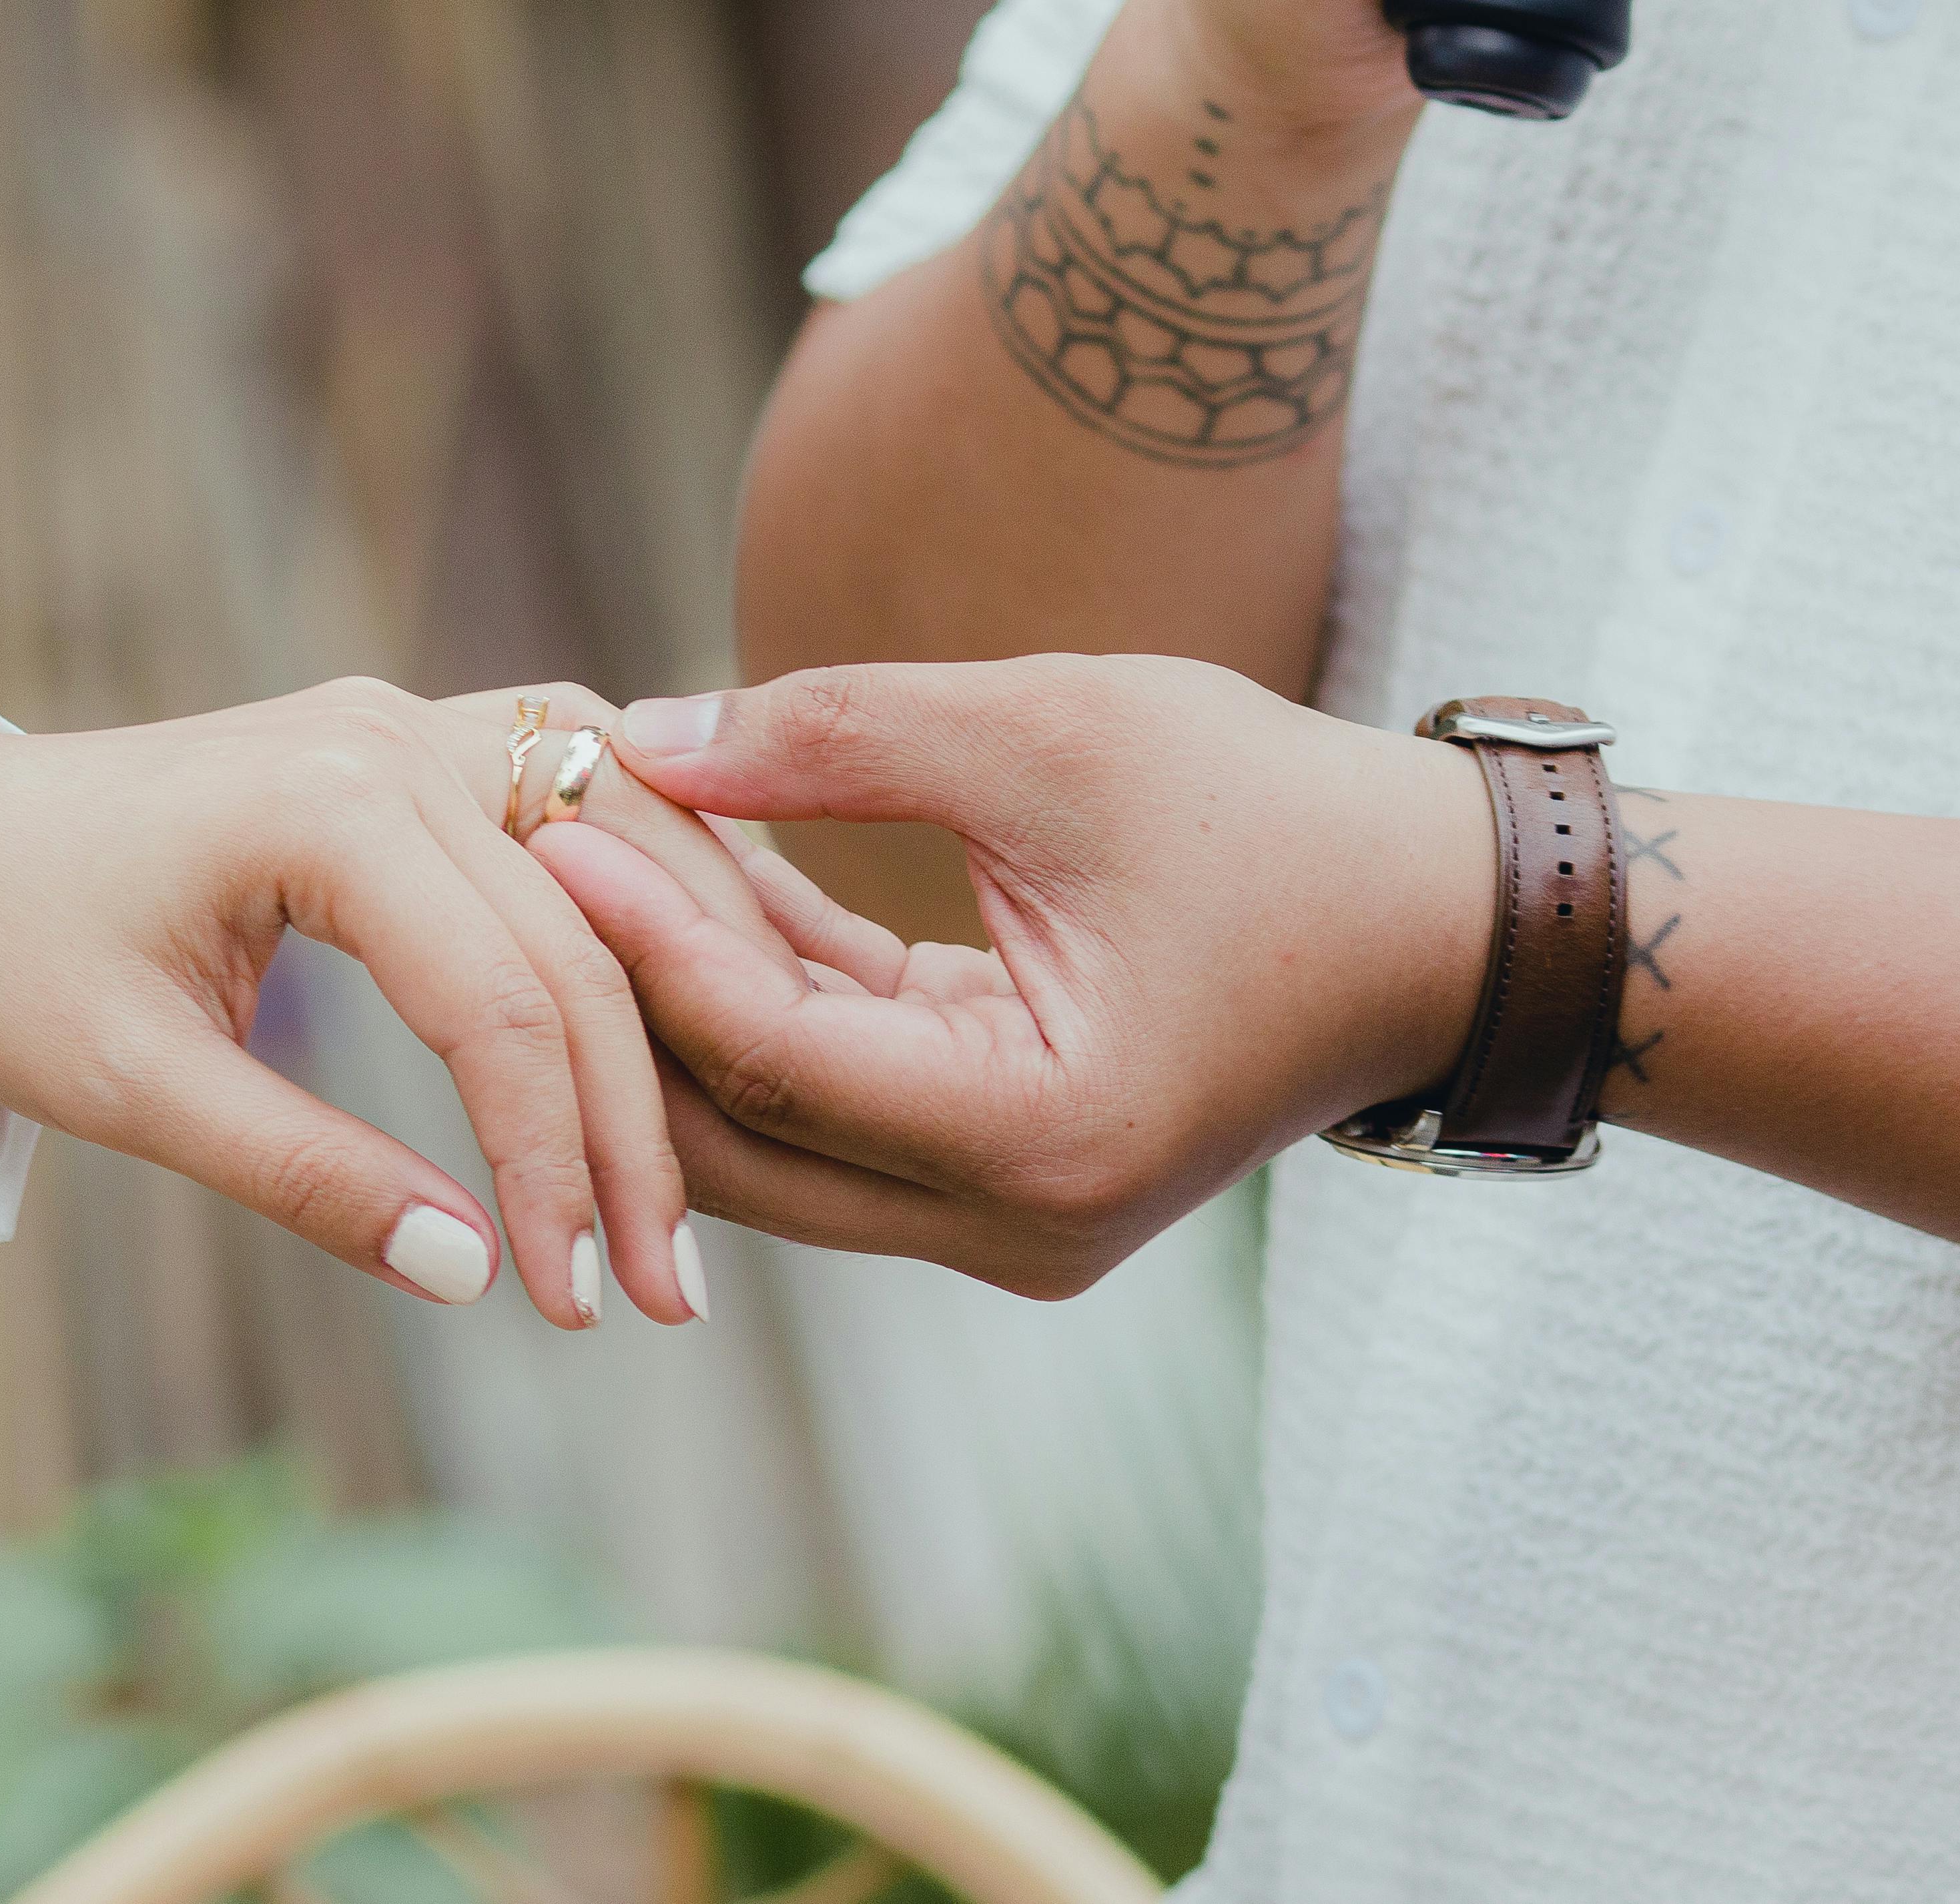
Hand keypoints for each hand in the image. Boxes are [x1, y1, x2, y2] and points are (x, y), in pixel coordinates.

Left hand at [0, 679, 781, 1328]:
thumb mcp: (132, 1089)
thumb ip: (308, 1175)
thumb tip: (475, 1278)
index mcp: (326, 802)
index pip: (505, 1002)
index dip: (559, 1167)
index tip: (584, 1303)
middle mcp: (400, 735)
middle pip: (587, 947)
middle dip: (634, 1133)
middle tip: (669, 1295)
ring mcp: (422, 722)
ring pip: (624, 862)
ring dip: (680, 1008)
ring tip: (703, 1174)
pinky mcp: (426, 743)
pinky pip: (588, 812)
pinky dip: (650, 913)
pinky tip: (695, 1011)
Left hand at [533, 657, 1491, 1297]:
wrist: (1434, 922)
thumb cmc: (1278, 815)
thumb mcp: (1058, 736)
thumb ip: (843, 736)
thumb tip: (646, 738)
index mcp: (1039, 1141)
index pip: (774, 1054)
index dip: (646, 940)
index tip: (550, 823)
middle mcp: (1012, 1224)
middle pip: (742, 1140)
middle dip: (625, 1001)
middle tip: (525, 855)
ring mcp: (1005, 1219)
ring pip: (775, 1136)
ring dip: (683, 1006)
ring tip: (584, 859)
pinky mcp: (1000, 1172)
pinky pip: (840, 1102)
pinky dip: (766, 1004)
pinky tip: (687, 884)